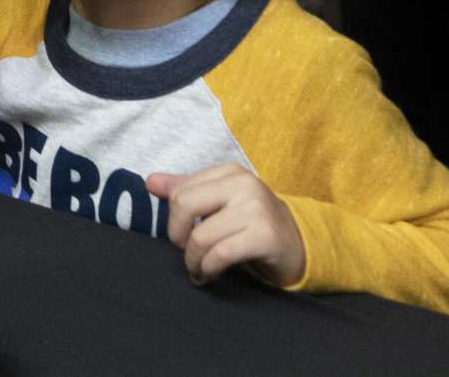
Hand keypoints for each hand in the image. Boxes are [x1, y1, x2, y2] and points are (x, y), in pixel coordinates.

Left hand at [147, 164, 305, 287]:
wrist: (298, 245)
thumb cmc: (251, 223)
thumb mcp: (219, 202)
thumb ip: (185, 189)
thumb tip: (150, 182)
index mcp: (229, 172)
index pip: (179, 191)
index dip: (174, 219)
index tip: (182, 235)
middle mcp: (244, 184)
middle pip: (183, 205)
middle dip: (177, 236)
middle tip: (186, 252)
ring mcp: (256, 209)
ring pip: (200, 236)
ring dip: (193, 261)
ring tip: (198, 269)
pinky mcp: (265, 236)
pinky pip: (220, 254)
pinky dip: (207, 269)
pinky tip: (209, 275)